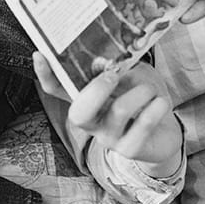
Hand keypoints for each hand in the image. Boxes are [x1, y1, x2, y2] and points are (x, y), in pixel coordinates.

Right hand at [33, 54, 181, 177]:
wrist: (164, 135)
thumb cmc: (141, 101)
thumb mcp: (127, 80)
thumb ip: (116, 70)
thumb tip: (110, 62)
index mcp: (86, 101)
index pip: (57, 90)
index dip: (46, 75)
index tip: (40, 54)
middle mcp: (92, 122)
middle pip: (79, 112)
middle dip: (97, 89)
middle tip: (114, 75)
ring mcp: (109, 138)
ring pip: (119, 110)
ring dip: (141, 91)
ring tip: (150, 89)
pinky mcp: (131, 149)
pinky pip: (144, 123)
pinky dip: (157, 106)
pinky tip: (161, 102)